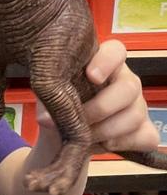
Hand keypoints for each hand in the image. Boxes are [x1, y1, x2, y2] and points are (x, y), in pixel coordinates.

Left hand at [37, 39, 158, 152]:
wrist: (63, 134)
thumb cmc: (59, 105)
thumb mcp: (51, 95)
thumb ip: (51, 96)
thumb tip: (48, 114)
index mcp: (103, 64)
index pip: (116, 50)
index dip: (107, 61)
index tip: (91, 76)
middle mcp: (125, 81)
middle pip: (129, 87)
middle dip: (100, 108)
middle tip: (78, 121)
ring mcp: (138, 105)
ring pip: (135, 115)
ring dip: (105, 130)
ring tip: (83, 137)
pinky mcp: (145, 130)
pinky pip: (146, 137)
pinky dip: (122, 144)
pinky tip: (103, 144)